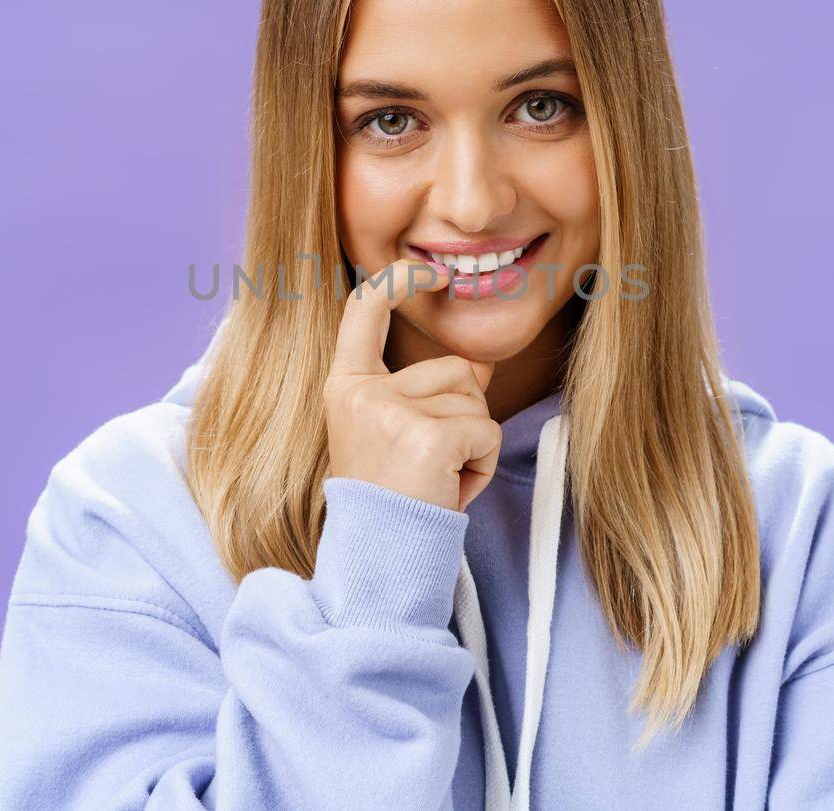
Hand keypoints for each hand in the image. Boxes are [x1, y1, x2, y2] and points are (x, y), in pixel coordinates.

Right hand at [324, 257, 500, 511]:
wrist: (379, 561)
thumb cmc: (390, 502)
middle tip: (433, 466)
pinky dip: (482, 464)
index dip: (399, 279)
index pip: (364, 307)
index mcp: (346, 387)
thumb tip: (480, 366)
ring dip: (474, 442)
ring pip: (476, 400)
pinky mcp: (426, 438)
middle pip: (456, 369)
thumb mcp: (399, 436)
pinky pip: (486, 431)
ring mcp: (391, 413)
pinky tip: (451, 490)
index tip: (431, 271)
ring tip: (439, 479)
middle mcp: (362, 393)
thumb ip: (431, 394)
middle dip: (465, 414)